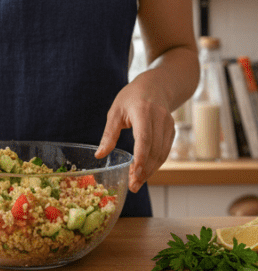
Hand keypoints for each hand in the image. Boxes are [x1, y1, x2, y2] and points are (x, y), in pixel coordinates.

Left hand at [96, 77, 174, 192]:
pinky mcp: (172, 130)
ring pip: (162, 153)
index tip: (134, 174)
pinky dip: (156, 164)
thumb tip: (99, 155)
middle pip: (154, 150)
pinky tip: (145, 173)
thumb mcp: (115, 112)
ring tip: (137, 183)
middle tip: (132, 186)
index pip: (144, 139)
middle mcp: (160, 119)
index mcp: (144, 112)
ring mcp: (169, 125)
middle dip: (144, 170)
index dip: (140, 158)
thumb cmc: (132, 97)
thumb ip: (109, 134)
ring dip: (150, 170)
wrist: (158, 84)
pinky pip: (165, 151)